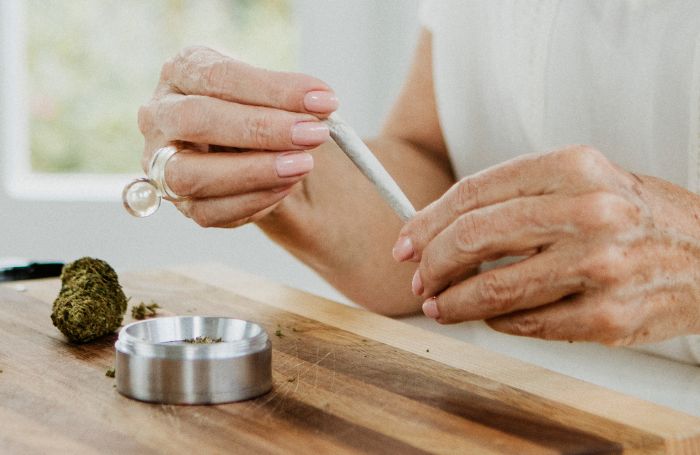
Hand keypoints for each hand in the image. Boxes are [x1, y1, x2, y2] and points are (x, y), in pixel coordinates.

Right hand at [137, 46, 337, 227]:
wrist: (246, 147)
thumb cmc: (255, 109)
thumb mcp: (268, 91)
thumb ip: (287, 99)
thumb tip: (320, 107)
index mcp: (181, 71)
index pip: (220, 76)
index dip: (274, 89)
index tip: (323, 100)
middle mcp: (159, 115)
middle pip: (196, 120)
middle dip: (261, 129)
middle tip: (312, 134)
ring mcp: (159, 161)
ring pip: (190, 174)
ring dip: (254, 172)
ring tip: (303, 165)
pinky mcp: (177, 201)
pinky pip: (208, 211)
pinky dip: (253, 200)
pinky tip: (287, 187)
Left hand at [392, 145, 699, 344]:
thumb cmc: (635, 216)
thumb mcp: (583, 181)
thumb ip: (515, 197)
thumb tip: (438, 228)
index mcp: (574, 167)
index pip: (474, 193)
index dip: (427, 221)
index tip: (406, 242)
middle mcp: (588, 212)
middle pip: (473, 237)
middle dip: (431, 263)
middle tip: (419, 278)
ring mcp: (600, 267)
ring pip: (492, 289)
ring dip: (453, 302)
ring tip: (441, 304)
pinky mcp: (607, 317)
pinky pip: (525, 324)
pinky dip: (497, 322)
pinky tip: (492, 316)